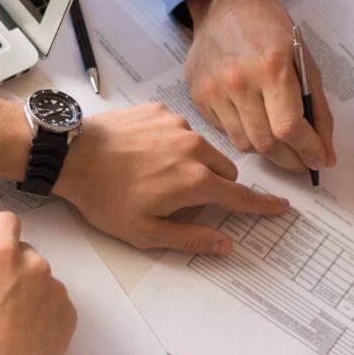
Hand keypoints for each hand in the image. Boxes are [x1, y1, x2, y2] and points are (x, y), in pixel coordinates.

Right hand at [0, 213, 74, 354]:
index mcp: (1, 256)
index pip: (5, 221)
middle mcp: (35, 267)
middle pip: (21, 251)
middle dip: (5, 266)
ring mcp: (56, 291)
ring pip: (38, 278)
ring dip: (23, 289)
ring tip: (3, 322)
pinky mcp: (68, 316)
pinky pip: (53, 302)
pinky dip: (39, 310)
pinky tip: (20, 334)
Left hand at [57, 102, 291, 252]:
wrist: (71, 154)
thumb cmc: (105, 197)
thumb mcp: (146, 232)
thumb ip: (191, 238)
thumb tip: (226, 244)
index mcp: (196, 181)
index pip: (241, 197)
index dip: (263, 205)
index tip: (282, 206)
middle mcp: (195, 148)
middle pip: (225, 171)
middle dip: (214, 186)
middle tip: (182, 198)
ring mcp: (178, 125)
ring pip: (203, 149)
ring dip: (193, 163)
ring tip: (155, 173)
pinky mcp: (161, 110)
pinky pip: (180, 129)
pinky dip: (172, 143)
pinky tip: (144, 153)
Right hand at [183, 0, 334, 174]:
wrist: (226, 5)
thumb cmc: (271, 30)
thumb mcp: (305, 61)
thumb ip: (317, 108)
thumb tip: (325, 153)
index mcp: (271, 67)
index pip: (289, 127)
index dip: (308, 151)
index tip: (319, 160)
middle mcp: (239, 81)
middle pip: (266, 143)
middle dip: (291, 161)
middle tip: (304, 163)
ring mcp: (214, 90)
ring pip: (245, 144)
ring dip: (268, 153)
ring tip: (283, 147)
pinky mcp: (199, 96)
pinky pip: (225, 132)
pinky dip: (245, 136)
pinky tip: (256, 124)